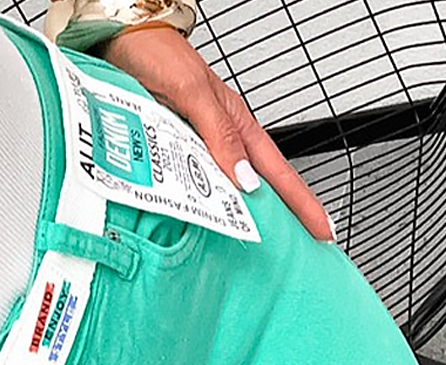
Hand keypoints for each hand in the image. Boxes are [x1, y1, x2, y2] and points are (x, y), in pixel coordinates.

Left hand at [103, 26, 334, 241]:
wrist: (123, 39)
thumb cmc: (157, 54)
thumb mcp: (193, 93)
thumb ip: (219, 135)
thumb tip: (246, 179)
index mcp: (237, 125)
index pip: (279, 172)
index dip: (302, 203)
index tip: (322, 229)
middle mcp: (225, 139)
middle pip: (267, 186)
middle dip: (292, 215)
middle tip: (311, 243)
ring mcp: (205, 147)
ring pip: (236, 191)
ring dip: (255, 217)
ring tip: (276, 243)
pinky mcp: (181, 151)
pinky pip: (203, 187)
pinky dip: (216, 208)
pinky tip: (221, 223)